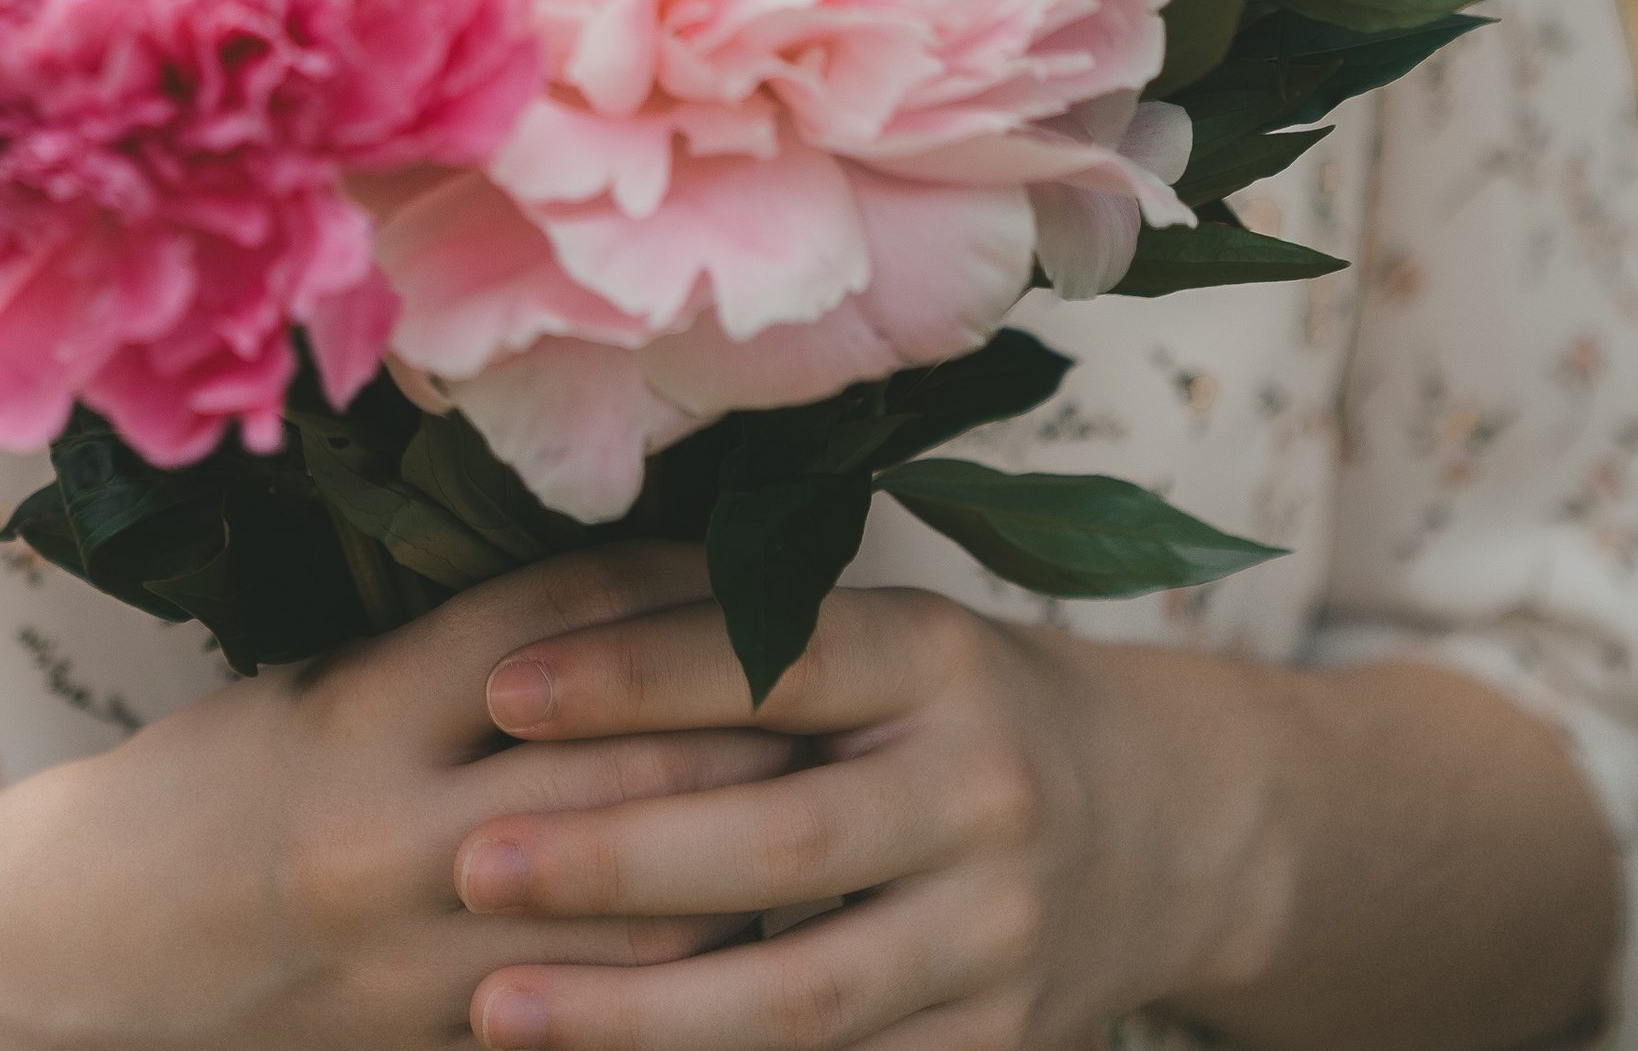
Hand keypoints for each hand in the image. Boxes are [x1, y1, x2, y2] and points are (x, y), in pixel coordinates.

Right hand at [0, 543, 793, 1050]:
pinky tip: (751, 984)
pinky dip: (670, 1009)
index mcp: (366, 709)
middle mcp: (396, 832)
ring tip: (851, 846)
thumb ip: (454, 656)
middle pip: (628, 782)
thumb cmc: (192, 793)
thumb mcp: (311, 684)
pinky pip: (575, 1039)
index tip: (788, 582)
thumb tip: (623, 614)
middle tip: (876, 717)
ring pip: (630, 929)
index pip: (566, 638)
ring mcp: (411, 964)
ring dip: (744, 886)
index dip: (686, 609)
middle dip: (756, 749)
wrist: (66, 960)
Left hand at [451, 580, 1163, 1050]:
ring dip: (640, 1014)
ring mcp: (997, 937)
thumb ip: (755, 634)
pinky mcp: (997, 1049)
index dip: (635, 675)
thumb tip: (549, 627)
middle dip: (614, 860)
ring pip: (804, 998)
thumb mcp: (892, 635)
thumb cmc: (959, 708)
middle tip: (472, 864)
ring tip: (496, 1009)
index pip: (775, 660)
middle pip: (782, 844)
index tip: (501, 689)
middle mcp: (981, 793)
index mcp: (940, 658)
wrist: (1166, 825)